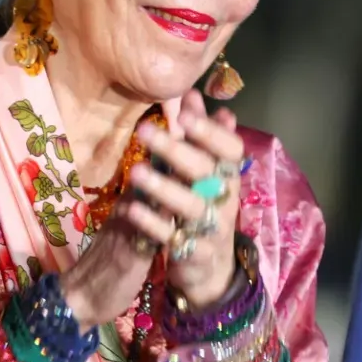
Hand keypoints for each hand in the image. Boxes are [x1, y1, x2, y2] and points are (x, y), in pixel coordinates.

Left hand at [117, 90, 245, 307]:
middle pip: (206, 172)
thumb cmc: (203, 209)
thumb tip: (192, 94)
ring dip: (164, 187)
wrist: (208, 268)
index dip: (210, 133)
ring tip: (136, 171)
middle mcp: (225, 199)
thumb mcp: (204, 173)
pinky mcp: (196, 254)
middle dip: (176, 150)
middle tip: (144, 130)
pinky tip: (131, 208)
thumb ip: (198, 135)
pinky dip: (153, 223)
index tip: (184, 115)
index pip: (230, 150)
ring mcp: (213, 228)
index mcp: (229, 176)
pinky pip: (174, 237)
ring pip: (191, 205)